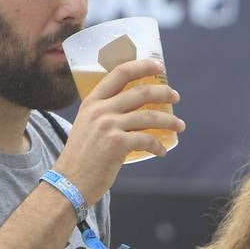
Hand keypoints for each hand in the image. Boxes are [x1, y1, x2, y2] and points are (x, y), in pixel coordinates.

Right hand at [53, 58, 183, 203]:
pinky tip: (162, 151)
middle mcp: (100, 110)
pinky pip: (147, 140)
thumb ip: (103, 114)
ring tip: (179, 126)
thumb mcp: (86, 126)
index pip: (119, 73)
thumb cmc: (80, 158)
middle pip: (140, 92)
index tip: (158, 67)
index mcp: (92, 102)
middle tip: (175, 97)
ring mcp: (108, 126)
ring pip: (149, 116)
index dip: (142, 66)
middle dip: (164, 93)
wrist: (69, 182)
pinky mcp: (117, 144)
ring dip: (169, 121)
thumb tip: (133, 110)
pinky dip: (158, 146)